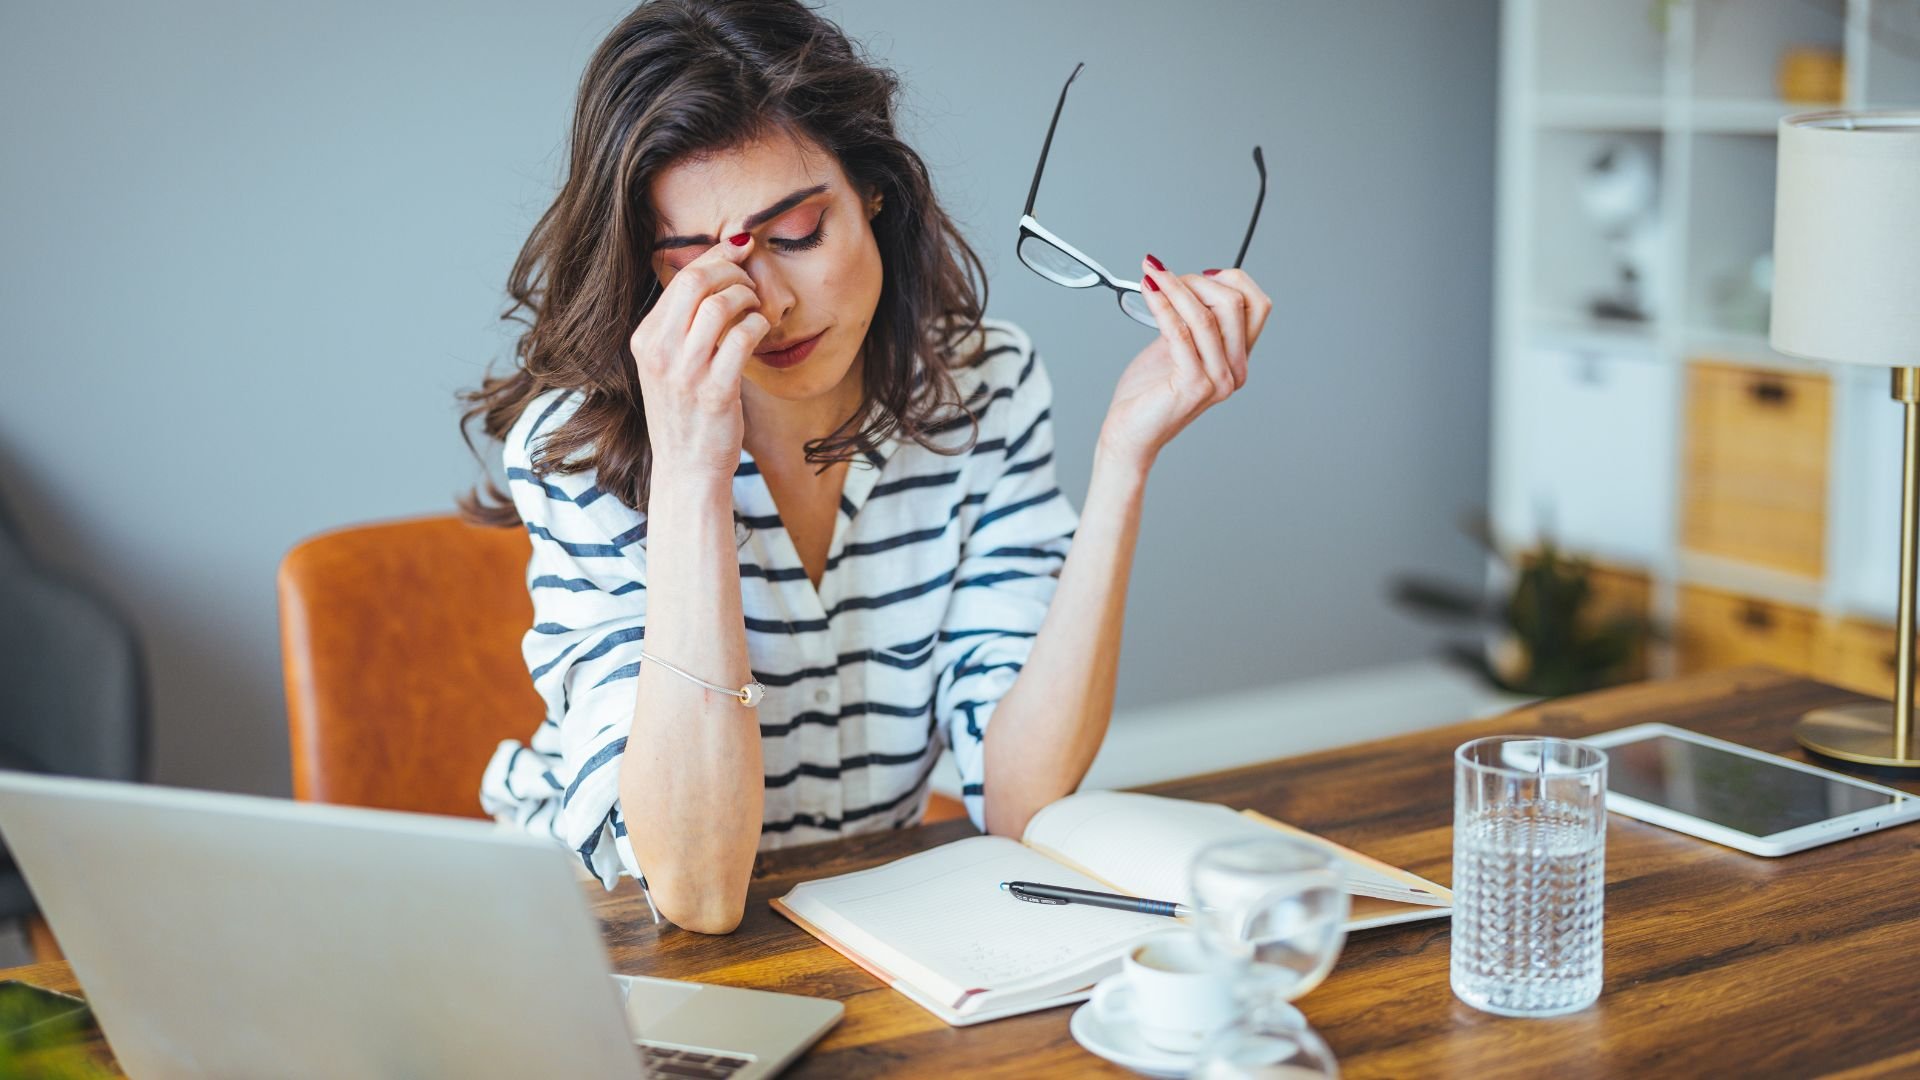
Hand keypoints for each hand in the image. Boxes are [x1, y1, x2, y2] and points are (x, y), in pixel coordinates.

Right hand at [629, 235, 769, 477]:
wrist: (687, 468)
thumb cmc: (685, 413)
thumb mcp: (667, 364)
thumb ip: (682, 324)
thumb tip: (713, 273)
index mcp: (644, 339)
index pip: (680, 278)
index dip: (715, 257)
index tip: (738, 252)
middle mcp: (659, 352)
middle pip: (697, 282)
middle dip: (732, 271)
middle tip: (750, 280)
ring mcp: (685, 372)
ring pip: (720, 305)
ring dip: (748, 298)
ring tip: (756, 308)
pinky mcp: (715, 391)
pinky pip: (742, 338)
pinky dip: (758, 326)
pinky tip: (761, 332)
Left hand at [1097, 257, 1271, 470]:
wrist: (1130, 434)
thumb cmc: (1149, 394)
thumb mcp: (1177, 347)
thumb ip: (1191, 321)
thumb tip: (1191, 281)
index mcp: (1237, 359)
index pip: (1257, 305)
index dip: (1231, 280)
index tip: (1197, 273)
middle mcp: (1234, 371)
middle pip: (1234, 304)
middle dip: (1197, 281)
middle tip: (1164, 275)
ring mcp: (1217, 380)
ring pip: (1206, 316)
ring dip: (1175, 288)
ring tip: (1151, 275)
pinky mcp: (1193, 385)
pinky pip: (1181, 333)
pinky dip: (1163, 306)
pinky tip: (1149, 293)